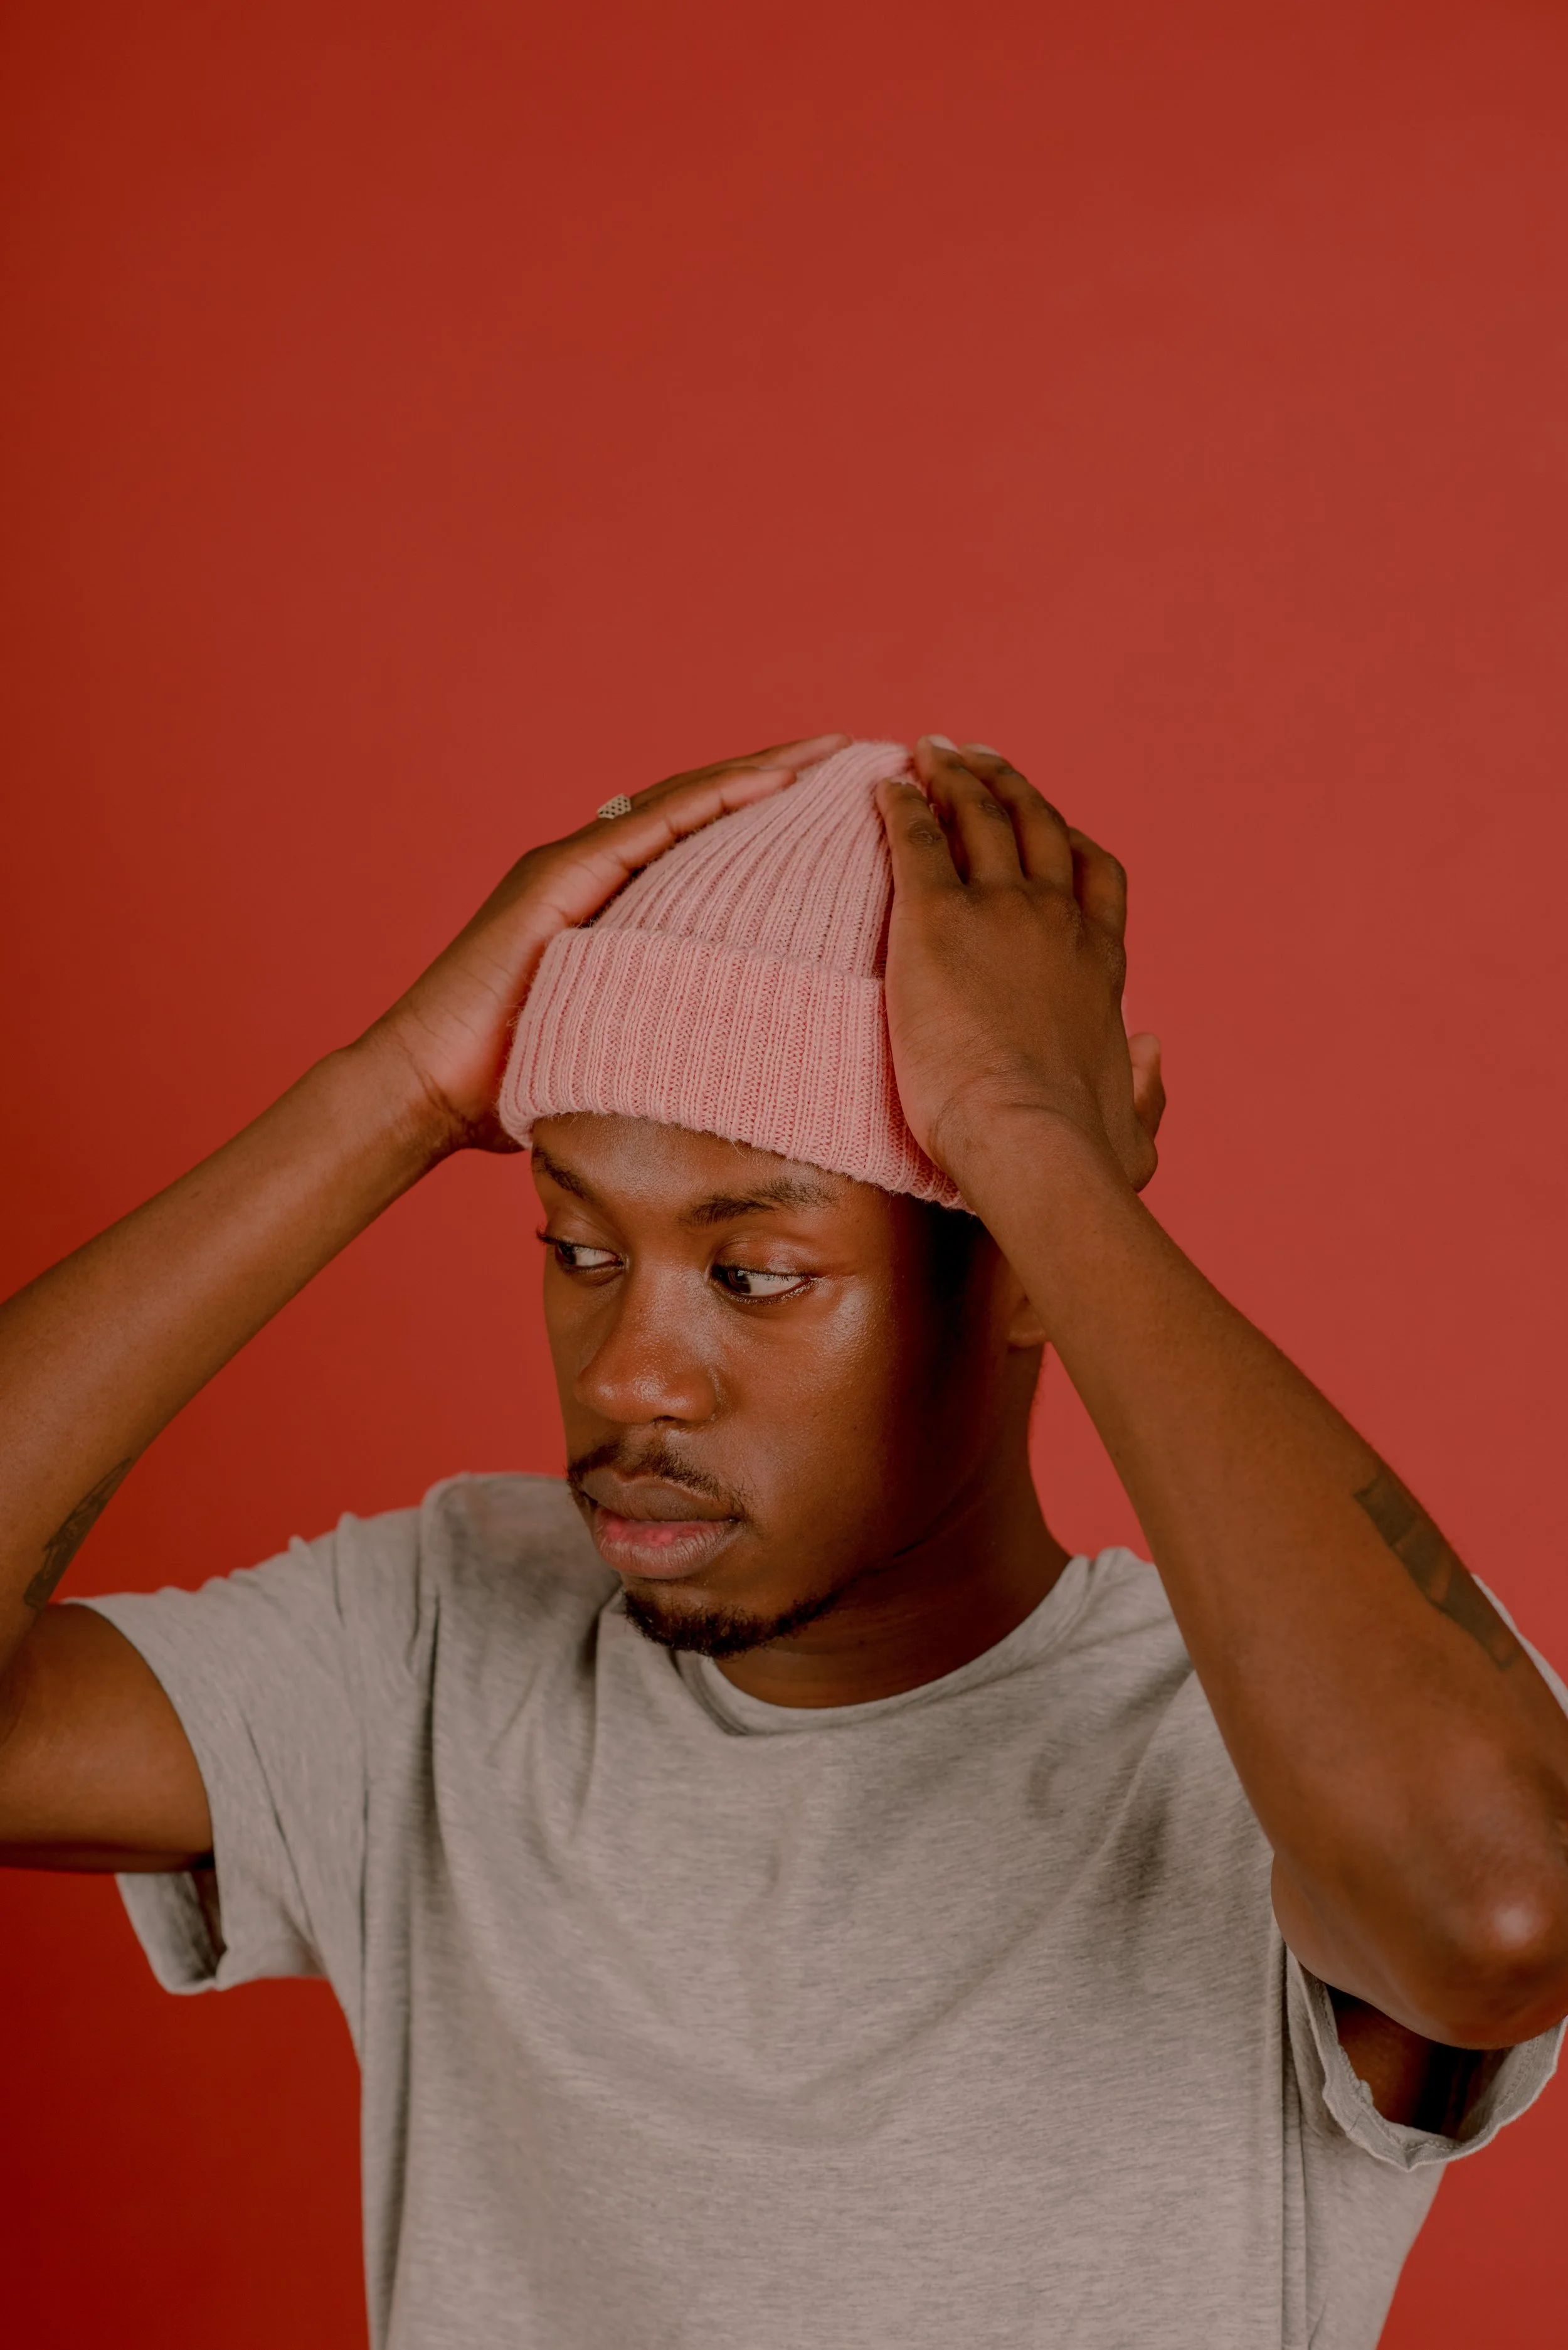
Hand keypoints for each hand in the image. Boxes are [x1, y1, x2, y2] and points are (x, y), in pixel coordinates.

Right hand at [369, 733, 849, 1150]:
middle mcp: (591, 868)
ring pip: (685, 800)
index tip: (839, 802)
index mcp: (607, 902)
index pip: (701, 841)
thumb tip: (731, 1074)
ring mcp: (571, 867)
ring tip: (831, 751)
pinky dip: (714, 799)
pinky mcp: (556, 879)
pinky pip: (651, 828)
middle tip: (854, 753)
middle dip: (779, 774)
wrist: (426, 1091)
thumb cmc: (508, 1086)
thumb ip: (661, 1033)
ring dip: (762, 771)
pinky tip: (771, 782)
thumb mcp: (613, 1046)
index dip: (767, 814)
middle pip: (702, 804)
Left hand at [876, 738, 1163, 1193]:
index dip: (1067, 835)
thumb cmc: (1078, 1149)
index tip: (1046, 816)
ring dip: (955, 777)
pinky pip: (918, 841)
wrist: (1031, 1138)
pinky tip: (885, 787)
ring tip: (931, 752)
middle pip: (1036, 827)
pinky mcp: (936, 920)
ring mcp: (1001, 912)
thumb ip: (1149, 1090)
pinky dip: (903, 805)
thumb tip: (1152, 1047)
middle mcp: (1057, 920)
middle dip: (1007, 784)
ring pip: (980, 818)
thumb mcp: (1134, 1126)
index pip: (1093, 875)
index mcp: (1100, 962)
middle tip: (979, 757)